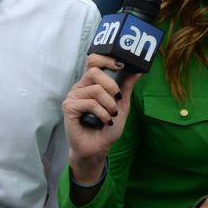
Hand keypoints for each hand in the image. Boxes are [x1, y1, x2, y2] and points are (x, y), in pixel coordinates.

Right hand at [62, 54, 139, 170]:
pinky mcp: (69, 108)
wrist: (98, 148)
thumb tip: (138, 71)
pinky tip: (104, 121)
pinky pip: (90, 103)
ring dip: (110, 105)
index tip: (121, 66)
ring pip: (96, 89)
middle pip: (94, 71)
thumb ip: (126, 87)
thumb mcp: (121, 105)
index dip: (106, 59)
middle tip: (116, 100)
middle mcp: (80, 87)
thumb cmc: (107, 127)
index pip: (93, 61)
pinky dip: (102, 113)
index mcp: (91, 84)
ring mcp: (73, 97)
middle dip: (111, 86)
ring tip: (111, 116)